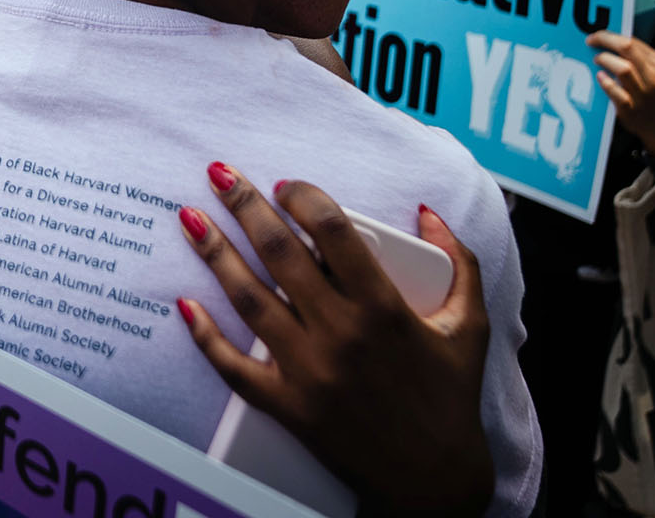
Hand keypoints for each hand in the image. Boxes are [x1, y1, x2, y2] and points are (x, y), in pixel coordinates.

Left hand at [176, 169, 493, 517]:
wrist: (433, 479)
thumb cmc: (450, 398)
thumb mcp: (471, 327)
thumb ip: (459, 263)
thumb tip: (427, 212)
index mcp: (384, 308)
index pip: (334, 231)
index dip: (304, 198)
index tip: (286, 185)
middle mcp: (342, 334)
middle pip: (280, 254)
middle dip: (245, 206)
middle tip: (221, 175)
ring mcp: (309, 371)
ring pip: (249, 299)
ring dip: (215, 254)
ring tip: (190, 218)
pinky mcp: (287, 406)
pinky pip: (234, 367)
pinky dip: (204, 335)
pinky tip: (183, 303)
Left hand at [587, 30, 654, 153]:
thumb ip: (640, 56)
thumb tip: (612, 40)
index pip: (633, 41)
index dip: (610, 36)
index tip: (597, 35)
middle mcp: (654, 77)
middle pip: (627, 48)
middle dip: (604, 40)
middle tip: (590, 41)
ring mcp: (643, 94)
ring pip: (623, 68)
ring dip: (604, 60)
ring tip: (597, 59)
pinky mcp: (631, 109)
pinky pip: (616, 92)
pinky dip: (606, 82)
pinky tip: (600, 77)